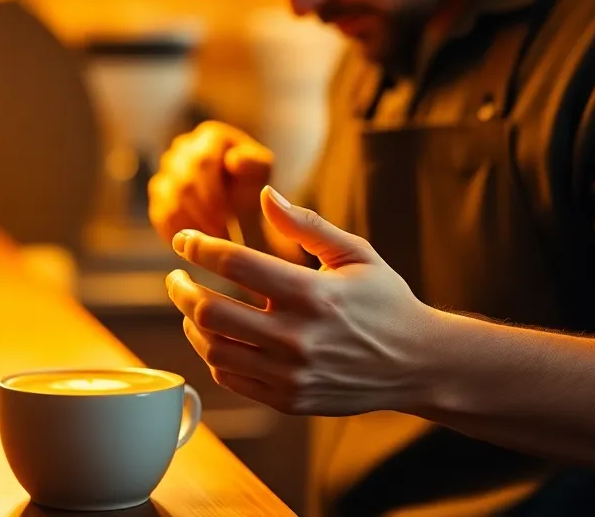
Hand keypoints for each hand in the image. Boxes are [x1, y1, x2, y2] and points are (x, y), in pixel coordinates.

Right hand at [148, 121, 272, 241]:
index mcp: (210, 136)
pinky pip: (162, 216)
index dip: (213, 193)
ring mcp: (166, 170)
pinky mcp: (159, 195)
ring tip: (214, 242)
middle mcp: (183, 148)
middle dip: (204, 213)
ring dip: (193, 226)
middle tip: (221, 237)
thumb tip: (234, 161)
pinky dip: (180, 233)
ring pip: (171, 201)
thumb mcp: (261, 173)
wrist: (241, 206)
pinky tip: (199, 243)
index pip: (202, 162)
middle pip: (184, 183)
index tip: (228, 217)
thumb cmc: (251, 185)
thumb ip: (255, 164)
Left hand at [166, 186, 441, 416]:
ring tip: (192, 306)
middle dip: (181, 288)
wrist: (419, 364)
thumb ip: (307, 225)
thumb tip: (265, 194)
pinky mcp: (289, 401)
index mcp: (312, 293)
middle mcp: (297, 337)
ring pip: (213, 349)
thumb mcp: (355, 254)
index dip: (198, 247)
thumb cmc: (386, 301)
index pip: (234, 263)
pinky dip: (214, 355)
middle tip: (176, 277)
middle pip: (210, 310)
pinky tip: (217, 337)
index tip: (183, 240)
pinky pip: (231, 379)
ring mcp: (291, 374)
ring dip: (191, 324)